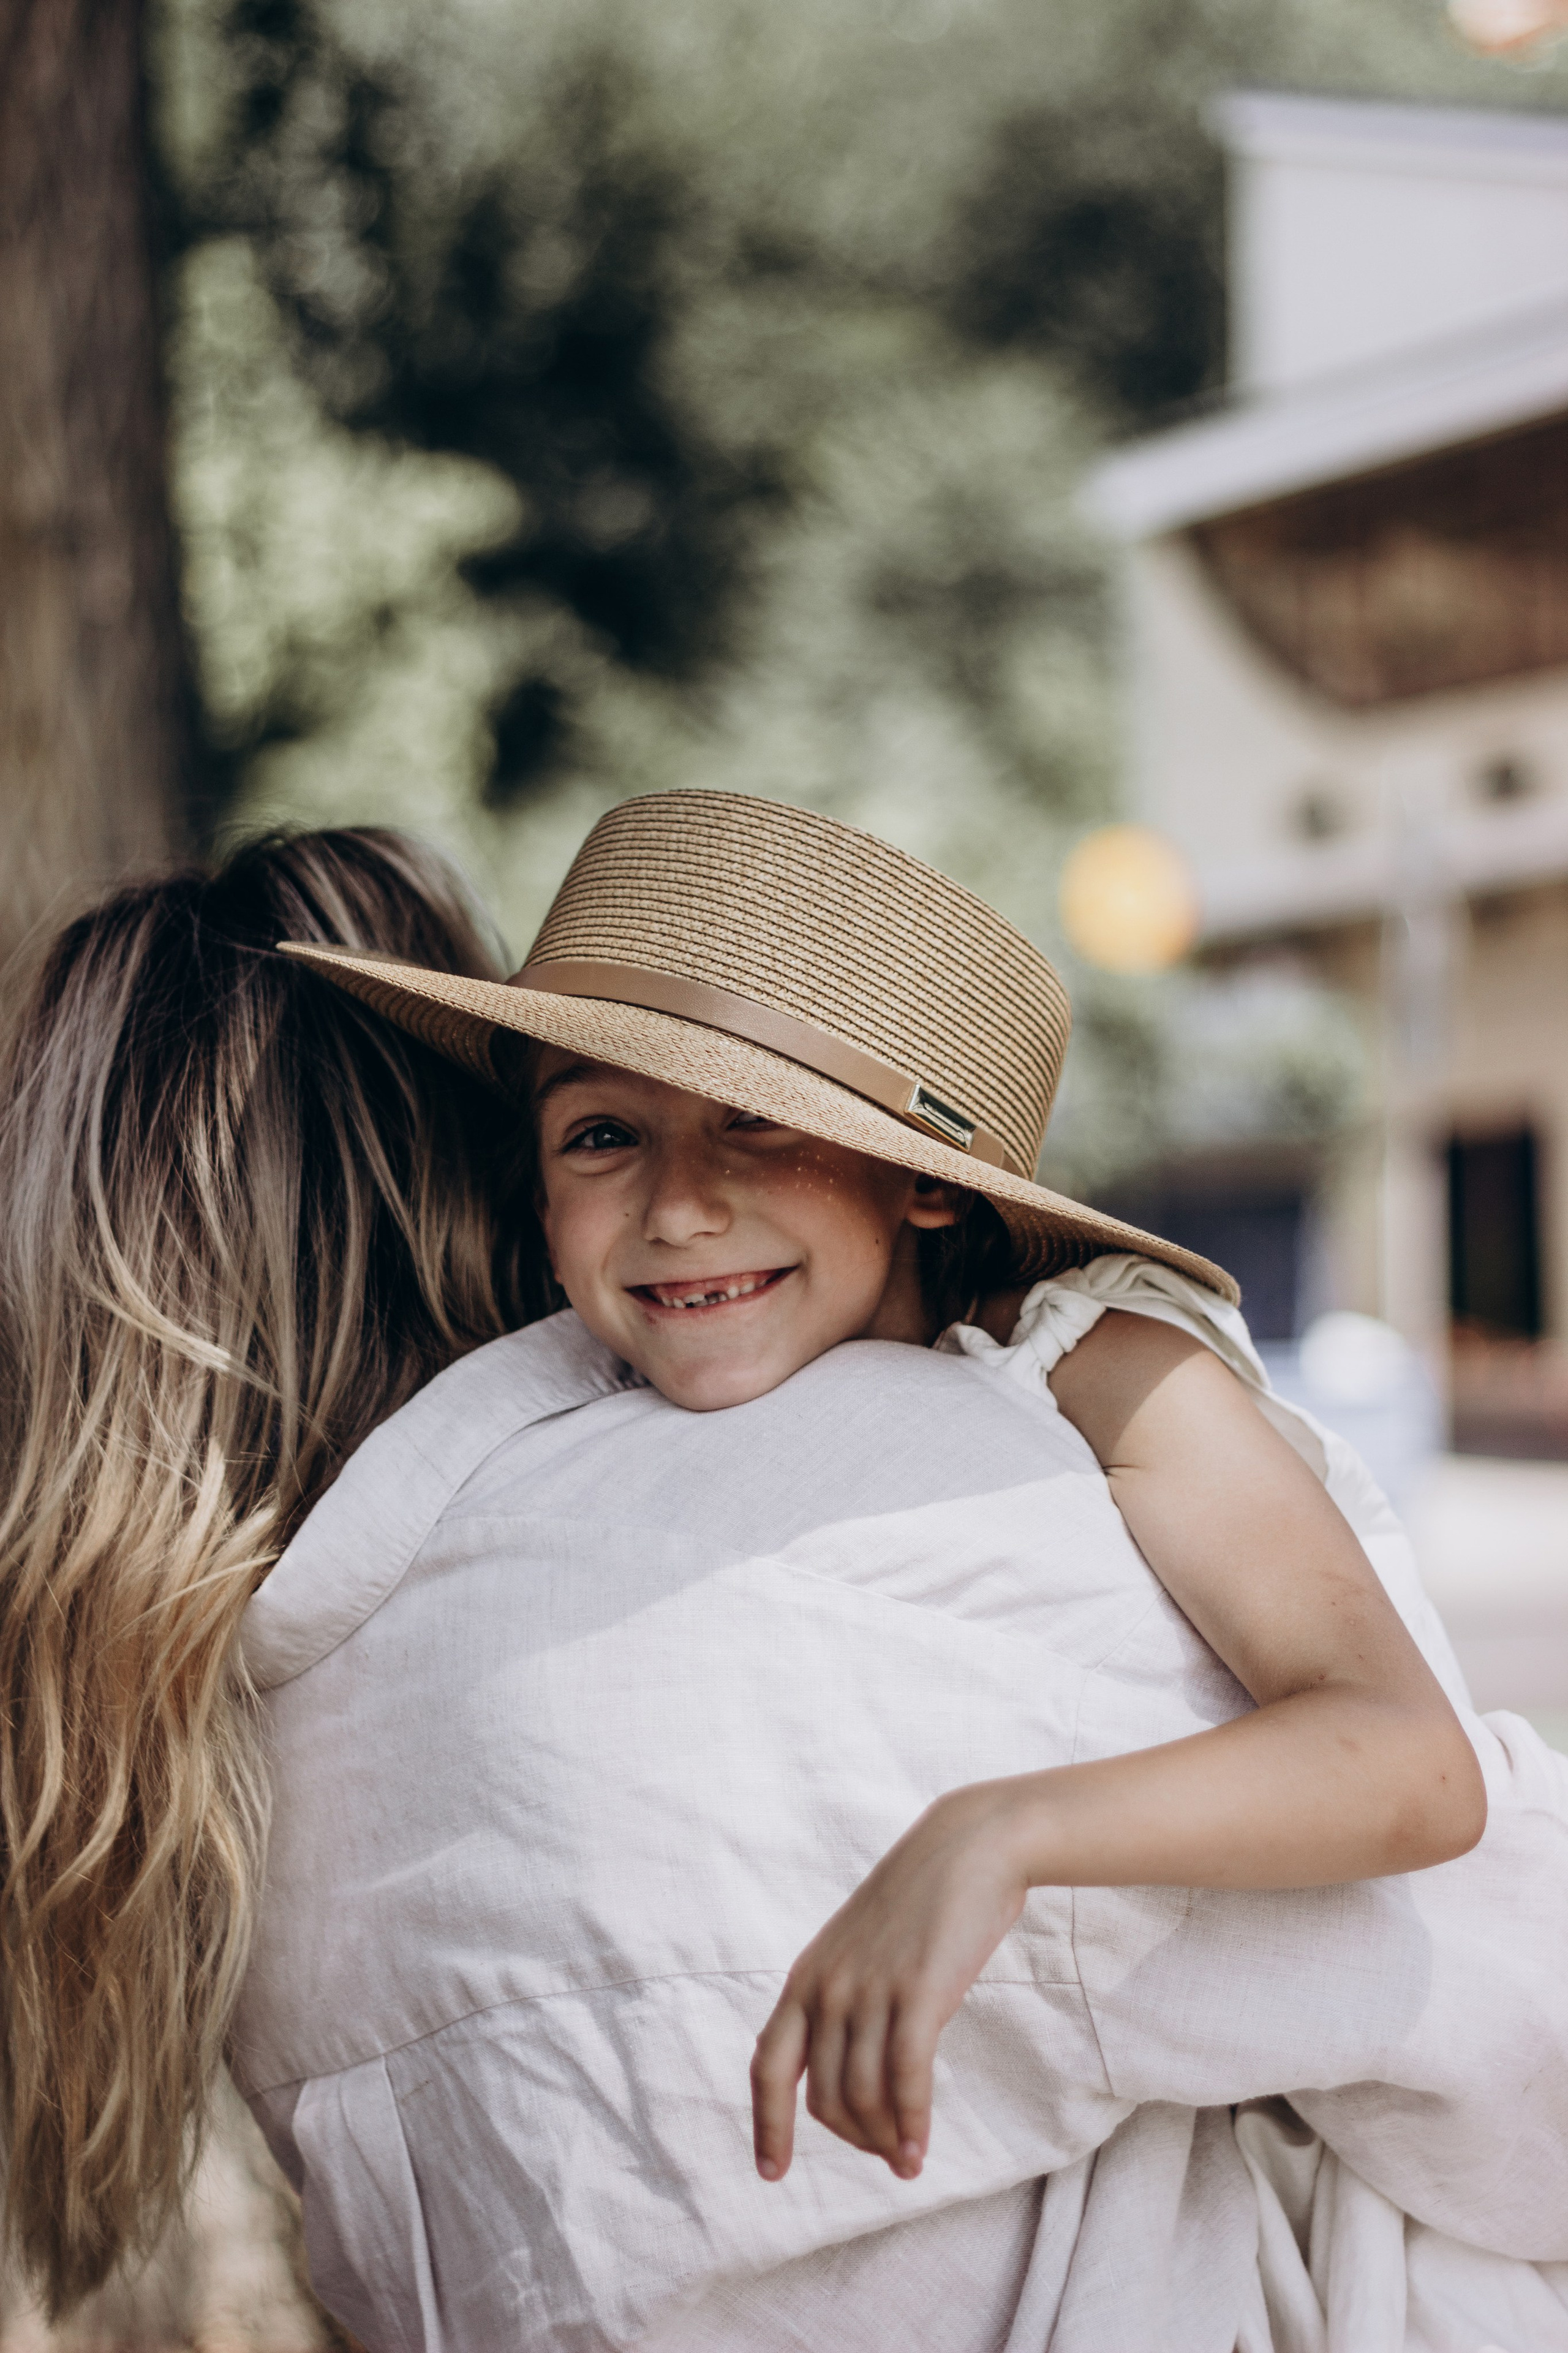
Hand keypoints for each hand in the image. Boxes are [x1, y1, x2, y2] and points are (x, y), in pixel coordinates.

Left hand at [750, 1781, 1031, 2182]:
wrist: (969, 1845)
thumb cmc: (922, 1902)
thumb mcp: (861, 1950)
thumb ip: (845, 2000)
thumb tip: (847, 2068)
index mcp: (806, 1977)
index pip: (767, 2066)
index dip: (766, 2124)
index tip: (772, 2171)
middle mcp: (828, 1987)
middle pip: (823, 2096)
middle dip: (854, 2138)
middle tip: (886, 2155)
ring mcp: (870, 1989)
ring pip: (862, 2095)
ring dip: (885, 2139)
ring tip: (907, 2160)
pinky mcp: (917, 1993)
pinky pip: (906, 2079)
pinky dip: (911, 2125)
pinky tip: (919, 2151)